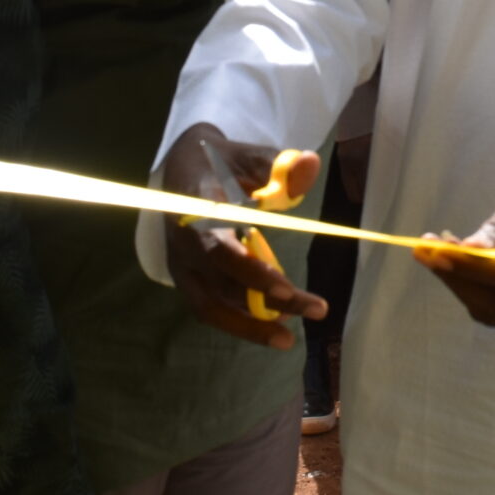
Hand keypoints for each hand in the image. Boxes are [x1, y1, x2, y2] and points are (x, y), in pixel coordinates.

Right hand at [157, 123, 325, 348]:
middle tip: (315, 310)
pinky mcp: (185, 278)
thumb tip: (310, 163)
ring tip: (288, 339)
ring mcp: (180, 264)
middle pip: (221, 283)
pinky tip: (270, 326)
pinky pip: (208, 307)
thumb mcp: (251, 156)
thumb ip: (279, 166)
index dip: (251, 272)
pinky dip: (237, 320)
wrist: (182, 168)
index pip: (219, 248)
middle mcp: (182, 242)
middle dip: (266, 302)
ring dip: (248, 325)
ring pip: (209, 306)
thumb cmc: (222, 163)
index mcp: (194, 208)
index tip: (287, 290)